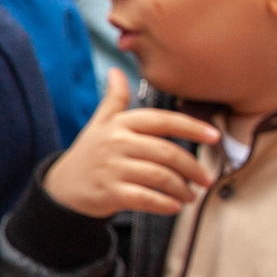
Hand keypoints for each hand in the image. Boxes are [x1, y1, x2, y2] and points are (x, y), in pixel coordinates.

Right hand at [44, 71, 218, 218]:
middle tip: (206, 179)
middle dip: (192, 167)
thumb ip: (114, 100)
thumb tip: (117, 70)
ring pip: (159, 176)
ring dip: (182, 188)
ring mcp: (112, 168)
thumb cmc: (90, 153)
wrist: (62, 187)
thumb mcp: (100, 123)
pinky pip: (145, 198)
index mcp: (120, 124)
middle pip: (166, 152)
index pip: (162, 121)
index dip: (191, 127)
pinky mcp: (109, 191)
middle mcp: (116, 143)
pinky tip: (175, 206)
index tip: (215, 136)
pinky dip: (164, 204)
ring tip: (190, 195)